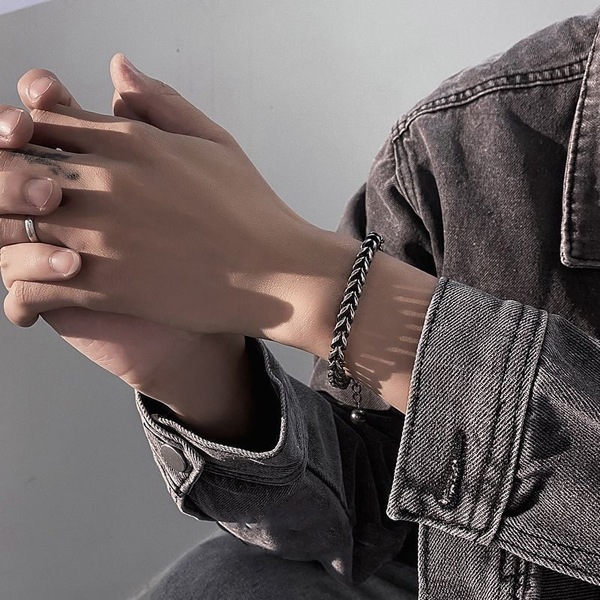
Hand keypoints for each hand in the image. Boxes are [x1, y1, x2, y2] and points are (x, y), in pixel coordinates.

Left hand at [0, 58, 250, 406]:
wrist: (278, 274)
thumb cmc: (251, 210)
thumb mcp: (214, 141)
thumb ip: (161, 103)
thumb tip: (118, 69)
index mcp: (131, 142)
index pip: (44, 121)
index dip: (29, 137)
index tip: (37, 157)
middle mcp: (107, 183)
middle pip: (15, 168)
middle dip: (10, 185)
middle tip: (23, 207)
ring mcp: (102, 237)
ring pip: (11, 227)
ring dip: (8, 238)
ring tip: (22, 251)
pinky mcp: (106, 287)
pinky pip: (32, 285)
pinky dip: (21, 291)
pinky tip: (32, 293)